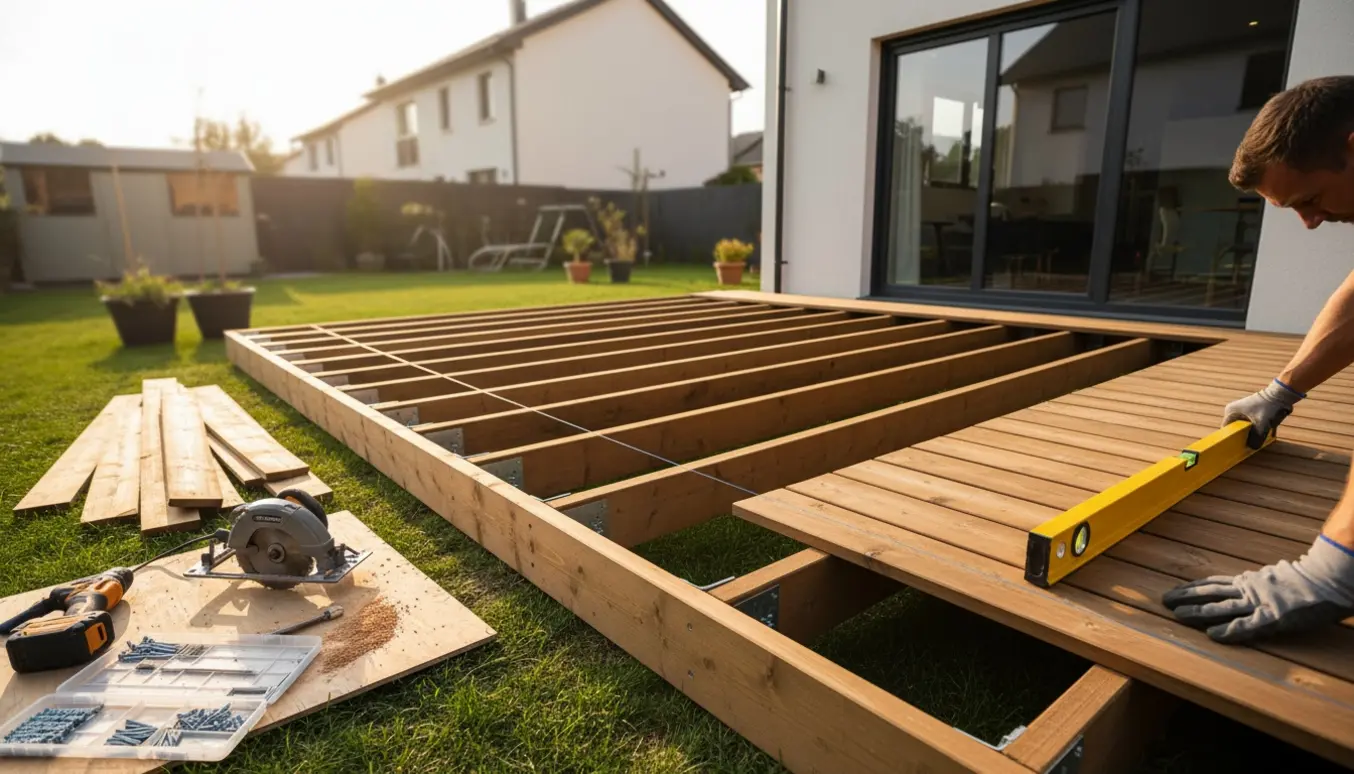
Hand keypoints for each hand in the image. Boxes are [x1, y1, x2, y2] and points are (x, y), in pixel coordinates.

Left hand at [1162, 536, 1353, 642]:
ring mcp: (1259, 602)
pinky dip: (1228, 630)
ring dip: (1197, 612)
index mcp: (1251, 580)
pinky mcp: (1272, 617)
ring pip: (1221, 607)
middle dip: (1186, 597)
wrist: (1327, 578)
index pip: (1215, 584)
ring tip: (1177, 615)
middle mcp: (1249, 588)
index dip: (1193, 588)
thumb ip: (1261, 579)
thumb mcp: (1278, 574)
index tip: (1176, 590)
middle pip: (1210, 593)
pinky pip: (1246, 625)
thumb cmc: (1307, 577)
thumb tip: (1249, 579)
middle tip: (1164, 600)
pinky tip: (1212, 635)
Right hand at [1222, 378, 1303, 447]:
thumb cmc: (1269, 407)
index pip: (1227, 430)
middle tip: (1254, 443)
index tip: (1239, 448)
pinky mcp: (1252, 412)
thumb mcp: (1262, 425)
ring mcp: (1243, 411)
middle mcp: (1234, 411)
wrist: (1282, 395)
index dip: (1232, 439)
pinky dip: (1259, 429)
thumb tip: (1252, 448)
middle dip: (1246, 437)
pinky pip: (1253, 424)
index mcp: (1231, 412)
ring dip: (1255, 433)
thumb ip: (1256, 438)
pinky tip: (1268, 431)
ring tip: (1263, 437)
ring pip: (1246, 428)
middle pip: (1237, 430)